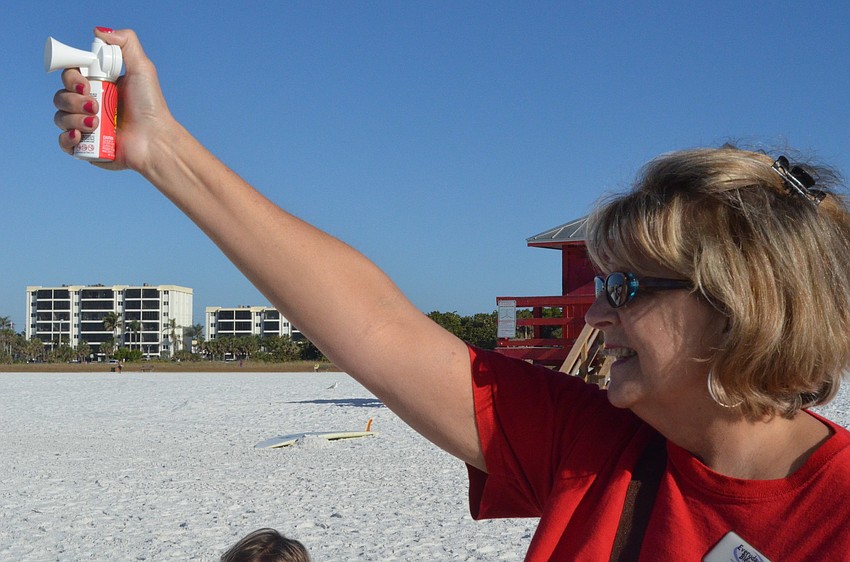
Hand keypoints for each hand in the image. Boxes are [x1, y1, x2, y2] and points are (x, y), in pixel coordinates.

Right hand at [52, 28, 174, 172]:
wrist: (154, 139)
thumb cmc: (150, 106)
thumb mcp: (142, 68)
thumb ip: (126, 43)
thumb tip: (99, 31)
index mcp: (97, 87)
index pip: (70, 76)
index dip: (71, 77)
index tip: (85, 82)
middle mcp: (89, 106)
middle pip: (61, 96)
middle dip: (73, 99)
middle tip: (94, 104)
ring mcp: (86, 127)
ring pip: (60, 117)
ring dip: (74, 118)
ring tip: (96, 123)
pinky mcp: (86, 148)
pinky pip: (64, 142)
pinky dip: (67, 138)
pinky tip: (81, 135)